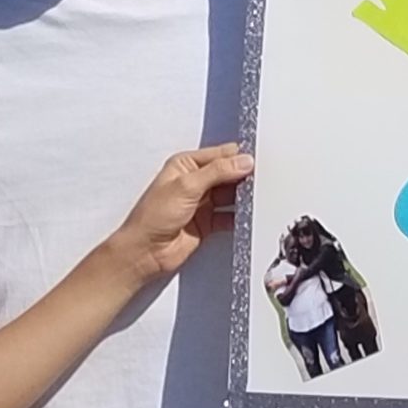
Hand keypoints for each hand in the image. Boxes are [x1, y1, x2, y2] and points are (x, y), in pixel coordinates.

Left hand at [106, 144, 252, 283]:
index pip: (219, 155)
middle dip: (244, 177)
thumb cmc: (152, 217)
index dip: (238, 157)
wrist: (145, 252)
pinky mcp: (206, 223)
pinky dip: (239, 216)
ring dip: (243, 196)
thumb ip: (217, 172)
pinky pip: (229, 216)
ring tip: (259, 196)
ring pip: (230, 195)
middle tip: (262, 180)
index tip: (257, 161)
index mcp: (185, 165)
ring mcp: (201, 203)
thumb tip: (241, 161)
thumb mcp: (186, 186)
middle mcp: (194, 182)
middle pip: (228, 174)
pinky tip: (249, 215)